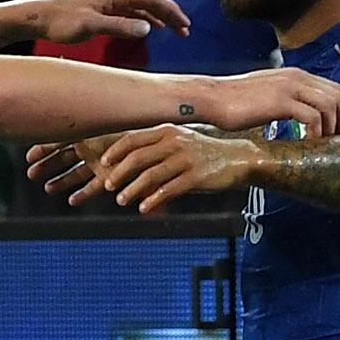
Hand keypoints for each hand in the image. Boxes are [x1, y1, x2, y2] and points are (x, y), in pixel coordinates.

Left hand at [22, 0, 191, 42]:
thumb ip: (119, 27)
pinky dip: (143, 18)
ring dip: (159, 17)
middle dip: (170, 14)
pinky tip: (150, 27)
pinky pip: (129, 10)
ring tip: (175, 31)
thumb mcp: (90, 26)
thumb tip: (148, 29)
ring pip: (141, 5)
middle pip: (150, 0)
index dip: (171, 11)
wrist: (37, 17)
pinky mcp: (100, 6)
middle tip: (186, 30)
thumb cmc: (60, 22)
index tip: (185, 25)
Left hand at [39, 123, 261, 211]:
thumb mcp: (179, 141)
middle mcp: (174, 142)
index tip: (102, 163)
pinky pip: (169, 189)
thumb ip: (155, 146)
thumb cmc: (201, 153)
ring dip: (132, 188)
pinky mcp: (196, 177)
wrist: (237, 158)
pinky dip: (153, 199)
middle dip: (119, 172)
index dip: (115, 151)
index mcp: (167, 131)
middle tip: (106, 185)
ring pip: (151, 175)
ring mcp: (185, 159)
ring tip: (121, 200)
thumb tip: (126, 157)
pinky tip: (143, 208)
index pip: (134, 138)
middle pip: (138, 157)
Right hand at [189, 66, 339, 138]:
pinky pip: (312, 116)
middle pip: (338, 95)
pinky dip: (317, 131)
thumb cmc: (233, 102)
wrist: (211, 98)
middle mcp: (296, 78)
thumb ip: (285, 100)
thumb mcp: (266, 96)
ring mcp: (289, 88)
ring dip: (334, 126)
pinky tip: (310, 142)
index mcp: (295, 76)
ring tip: (328, 143)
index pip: (334, 88)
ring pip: (330, 104)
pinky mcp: (280, 101)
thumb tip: (296, 115)